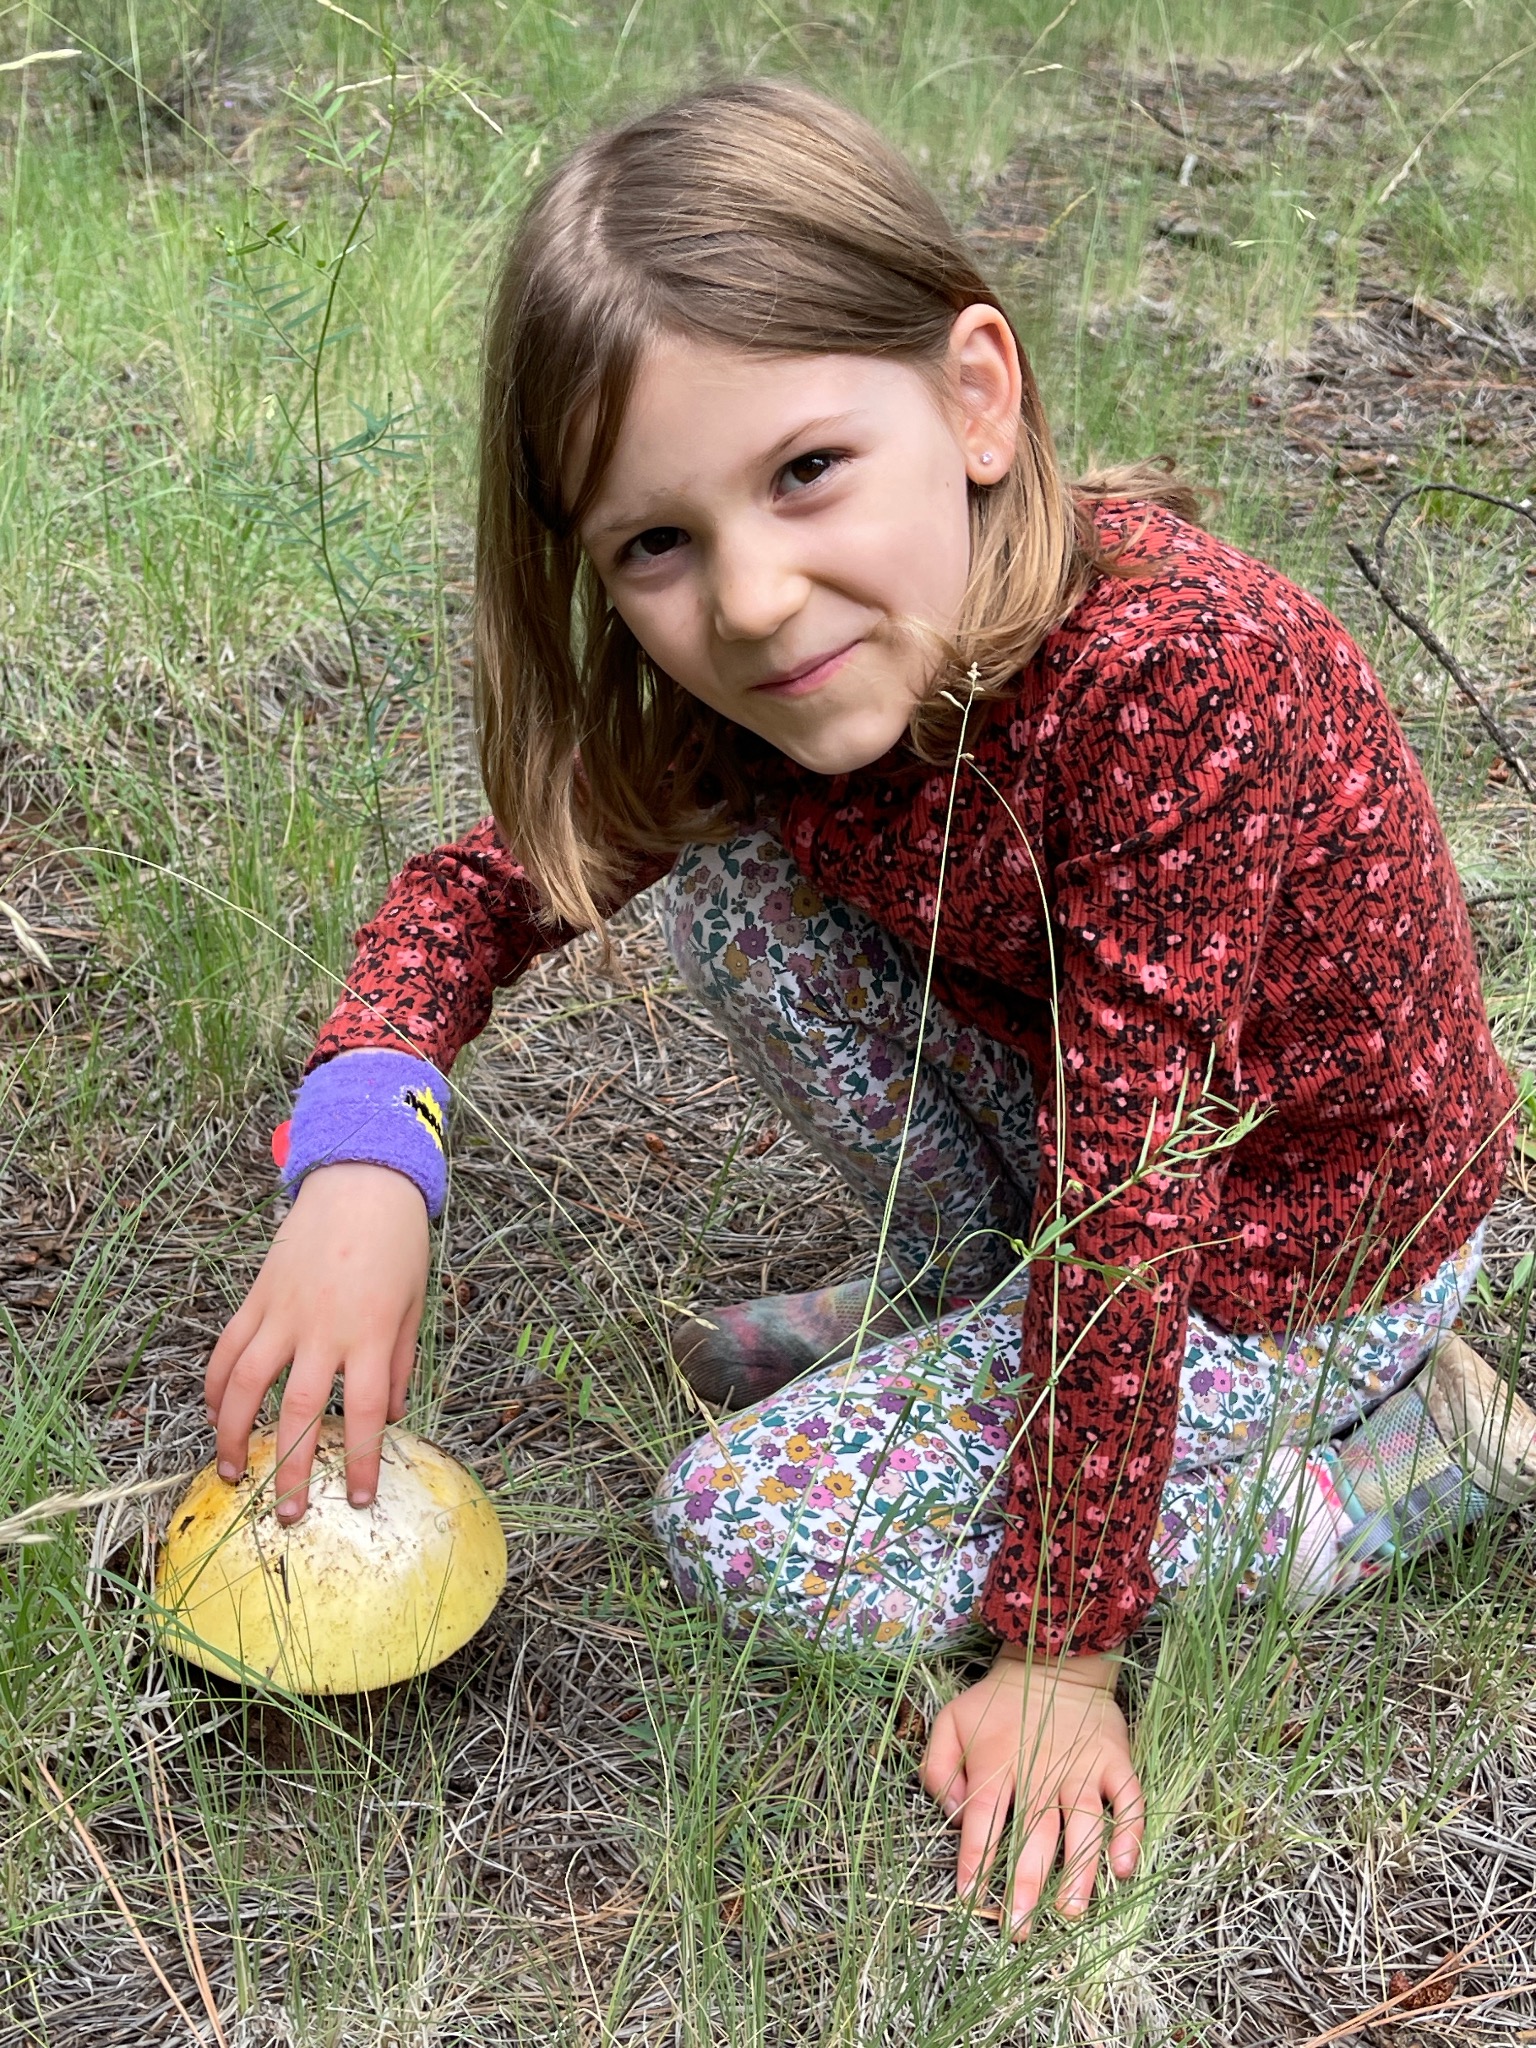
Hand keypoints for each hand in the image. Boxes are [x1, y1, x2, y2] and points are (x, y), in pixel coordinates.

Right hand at [204, 1163, 429, 1522]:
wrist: (362, 1182)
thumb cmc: (398, 1244)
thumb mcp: (414, 1305)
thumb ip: (399, 1363)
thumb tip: (388, 1418)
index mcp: (369, 1333)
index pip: (363, 1413)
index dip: (359, 1461)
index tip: (356, 1499)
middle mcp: (322, 1328)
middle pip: (298, 1410)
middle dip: (289, 1468)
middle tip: (285, 1514)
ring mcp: (283, 1311)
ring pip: (245, 1383)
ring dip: (232, 1433)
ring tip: (229, 1472)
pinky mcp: (257, 1296)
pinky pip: (228, 1347)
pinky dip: (214, 1383)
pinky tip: (213, 1413)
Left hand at [920, 1648, 1143, 1937]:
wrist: (1054, 1661)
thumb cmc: (997, 1702)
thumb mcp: (951, 1721)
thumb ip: (938, 1767)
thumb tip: (951, 1815)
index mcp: (998, 1763)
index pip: (983, 1819)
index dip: (975, 1859)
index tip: (970, 1898)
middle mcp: (1041, 1771)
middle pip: (1034, 1834)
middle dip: (1025, 1885)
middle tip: (1019, 1929)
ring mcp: (1082, 1769)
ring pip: (1084, 1827)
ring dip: (1079, 1872)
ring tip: (1069, 1911)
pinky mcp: (1115, 1763)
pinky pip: (1129, 1802)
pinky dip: (1130, 1834)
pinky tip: (1124, 1866)